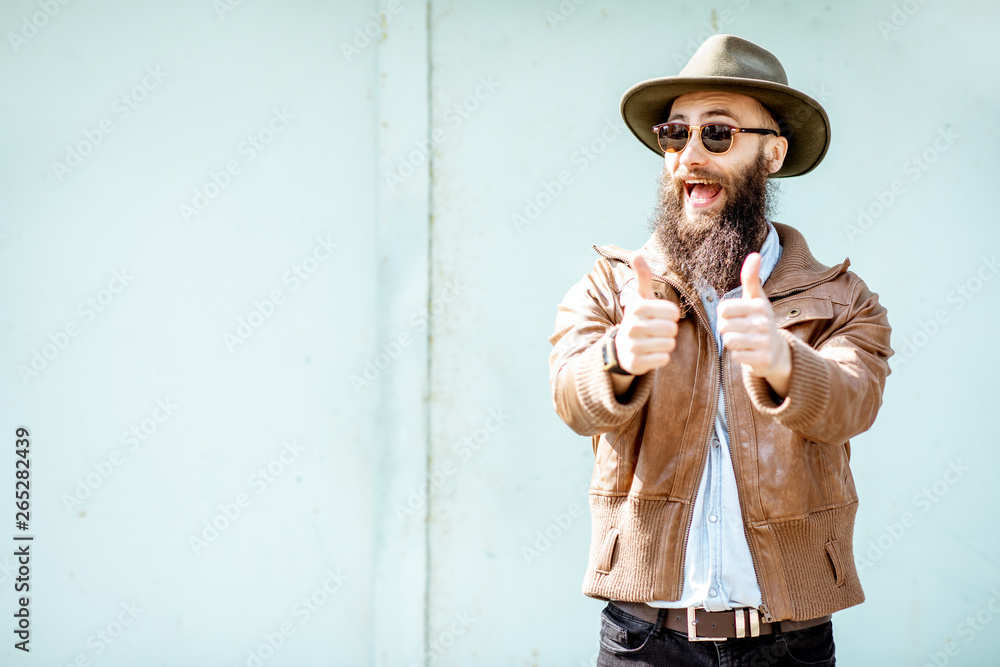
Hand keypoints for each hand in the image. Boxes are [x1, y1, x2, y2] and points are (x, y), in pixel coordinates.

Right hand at [614, 253, 680, 375]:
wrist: (621, 347)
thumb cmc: (638, 318)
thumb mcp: (641, 297)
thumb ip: (642, 276)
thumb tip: (636, 254)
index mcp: (637, 308)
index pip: (673, 312)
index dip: (672, 315)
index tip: (661, 316)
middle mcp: (632, 326)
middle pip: (672, 329)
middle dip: (669, 331)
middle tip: (657, 330)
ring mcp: (632, 346)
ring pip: (669, 345)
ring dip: (666, 344)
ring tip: (654, 341)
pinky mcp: (635, 363)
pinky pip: (663, 360)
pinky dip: (661, 357)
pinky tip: (651, 353)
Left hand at [717, 253, 790, 396]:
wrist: (777, 351)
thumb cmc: (760, 320)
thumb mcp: (756, 298)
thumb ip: (751, 278)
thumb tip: (755, 254)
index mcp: (760, 305)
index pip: (723, 309)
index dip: (724, 315)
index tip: (736, 316)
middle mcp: (764, 322)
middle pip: (723, 326)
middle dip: (726, 330)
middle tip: (739, 331)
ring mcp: (765, 342)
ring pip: (729, 341)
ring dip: (731, 343)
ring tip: (743, 340)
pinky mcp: (763, 359)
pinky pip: (736, 356)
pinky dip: (738, 355)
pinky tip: (748, 352)